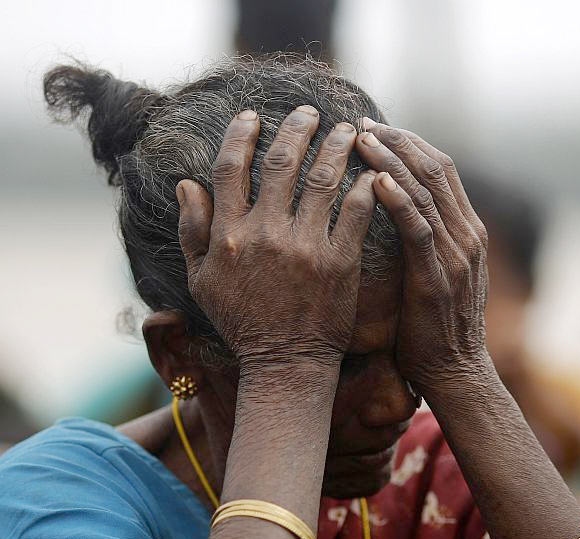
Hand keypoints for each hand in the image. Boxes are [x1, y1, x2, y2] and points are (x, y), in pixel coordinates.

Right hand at [176, 107, 376, 368]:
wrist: (284, 363)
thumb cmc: (242, 323)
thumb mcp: (201, 282)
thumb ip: (192, 231)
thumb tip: (187, 184)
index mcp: (228, 235)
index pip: (230, 168)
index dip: (241, 135)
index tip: (253, 116)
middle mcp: (265, 233)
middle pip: (281, 163)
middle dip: (297, 128)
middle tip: (310, 112)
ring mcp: (305, 247)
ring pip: (322, 179)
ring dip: (336, 146)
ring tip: (348, 129)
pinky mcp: (339, 262)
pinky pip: (355, 213)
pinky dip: (365, 187)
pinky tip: (371, 171)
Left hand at [355, 121, 490, 396]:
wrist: (454, 371)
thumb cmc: (432, 327)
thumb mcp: (433, 275)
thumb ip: (422, 242)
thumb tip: (389, 215)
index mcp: (465, 230)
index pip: (439, 170)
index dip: (407, 144)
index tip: (373, 129)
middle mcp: (466, 234)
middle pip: (434, 169)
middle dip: (397, 141)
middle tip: (360, 124)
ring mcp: (456, 254)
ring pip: (425, 191)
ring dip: (392, 161)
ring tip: (360, 139)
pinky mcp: (438, 276)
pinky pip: (419, 229)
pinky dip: (399, 201)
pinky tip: (376, 181)